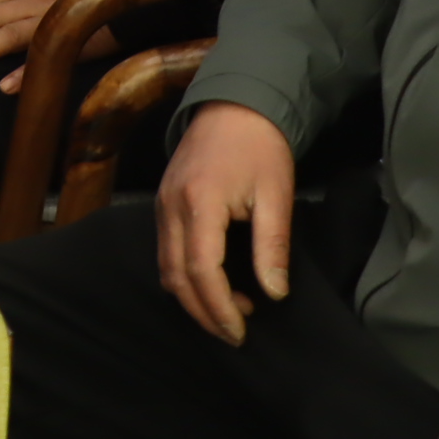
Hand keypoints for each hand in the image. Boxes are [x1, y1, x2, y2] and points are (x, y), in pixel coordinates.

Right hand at [156, 102, 295, 344]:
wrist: (234, 105)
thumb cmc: (260, 148)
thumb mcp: (276, 195)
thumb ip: (272, 246)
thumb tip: (274, 293)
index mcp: (200, 203)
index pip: (201, 270)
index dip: (219, 307)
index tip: (241, 332)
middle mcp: (170, 207)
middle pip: (175, 275)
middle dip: (202, 312)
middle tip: (234, 333)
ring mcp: (161, 204)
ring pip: (165, 267)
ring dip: (192, 297)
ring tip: (230, 311)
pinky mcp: (162, 203)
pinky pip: (165, 251)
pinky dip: (184, 276)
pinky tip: (214, 282)